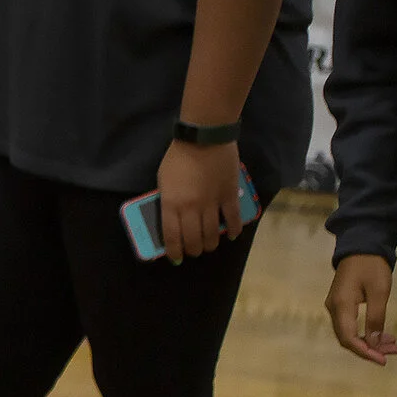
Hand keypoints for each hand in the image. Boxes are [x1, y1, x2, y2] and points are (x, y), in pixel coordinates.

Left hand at [153, 138, 244, 262]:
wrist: (204, 138)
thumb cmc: (178, 158)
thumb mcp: (163, 182)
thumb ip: (167, 202)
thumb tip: (172, 219)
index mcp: (171, 205)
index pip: (172, 237)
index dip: (175, 252)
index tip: (176, 258)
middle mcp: (191, 208)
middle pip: (193, 240)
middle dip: (193, 250)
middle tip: (194, 251)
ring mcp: (212, 203)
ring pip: (212, 234)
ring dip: (210, 244)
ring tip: (209, 246)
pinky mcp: (230, 195)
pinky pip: (233, 219)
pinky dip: (233, 230)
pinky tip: (231, 236)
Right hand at [327, 253, 396, 364]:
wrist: (360, 247)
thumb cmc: (372, 267)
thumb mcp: (380, 291)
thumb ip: (376, 317)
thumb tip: (374, 342)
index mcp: (341, 305)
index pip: (348, 337)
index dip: (364, 351)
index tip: (383, 359)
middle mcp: (333, 309)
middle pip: (346, 338)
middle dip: (368, 349)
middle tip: (390, 354)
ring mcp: (334, 307)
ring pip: (348, 333)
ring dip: (368, 342)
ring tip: (390, 345)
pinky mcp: (339, 304)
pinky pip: (349, 325)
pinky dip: (364, 333)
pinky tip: (380, 334)